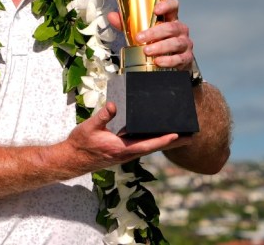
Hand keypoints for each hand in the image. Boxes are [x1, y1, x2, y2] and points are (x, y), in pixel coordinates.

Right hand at [64, 101, 189, 171]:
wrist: (72, 158)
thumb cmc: (80, 143)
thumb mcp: (89, 127)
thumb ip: (102, 116)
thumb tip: (114, 105)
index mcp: (121, 148)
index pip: (146, 144)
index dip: (162, 140)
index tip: (177, 135)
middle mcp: (127, 153)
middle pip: (154, 147)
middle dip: (173, 142)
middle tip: (191, 137)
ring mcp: (126, 154)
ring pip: (150, 147)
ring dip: (166, 142)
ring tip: (182, 135)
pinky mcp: (123, 151)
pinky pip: (143, 146)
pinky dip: (155, 141)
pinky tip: (159, 135)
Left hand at [107, 0, 194, 69]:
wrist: (172, 64)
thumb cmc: (156, 44)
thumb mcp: (143, 32)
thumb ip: (128, 24)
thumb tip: (112, 16)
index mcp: (170, 19)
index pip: (173, 6)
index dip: (166, 5)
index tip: (156, 10)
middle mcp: (180, 30)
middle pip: (171, 27)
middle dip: (154, 32)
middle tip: (140, 38)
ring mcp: (185, 44)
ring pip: (175, 43)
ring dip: (160, 47)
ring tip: (146, 51)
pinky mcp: (186, 58)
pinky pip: (179, 58)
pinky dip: (168, 60)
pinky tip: (158, 61)